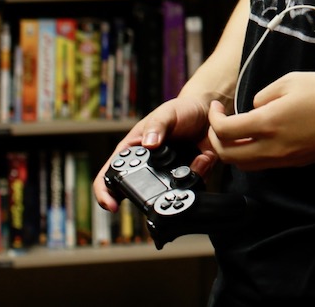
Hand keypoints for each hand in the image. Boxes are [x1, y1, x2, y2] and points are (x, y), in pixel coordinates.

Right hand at [94, 95, 216, 210]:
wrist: (209, 112)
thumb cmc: (181, 110)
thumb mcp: (166, 113)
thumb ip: (157, 125)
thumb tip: (148, 143)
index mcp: (133, 150)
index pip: (110, 174)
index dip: (105, 192)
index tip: (112, 205)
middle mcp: (148, 166)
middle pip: (138, 191)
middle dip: (152, 193)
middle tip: (170, 183)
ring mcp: (167, 173)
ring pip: (169, 191)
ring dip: (183, 181)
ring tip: (196, 160)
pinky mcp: (187, 175)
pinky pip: (192, 184)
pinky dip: (200, 173)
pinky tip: (204, 157)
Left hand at [205, 71, 314, 170]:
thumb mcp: (293, 81)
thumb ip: (265, 95)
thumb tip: (253, 108)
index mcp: (268, 123)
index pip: (224, 131)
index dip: (213, 120)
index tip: (217, 108)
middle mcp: (272, 147)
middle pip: (228, 155)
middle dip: (215, 139)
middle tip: (219, 122)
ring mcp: (283, 159)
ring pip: (243, 165)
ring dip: (232, 150)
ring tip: (236, 131)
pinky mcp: (293, 164)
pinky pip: (262, 164)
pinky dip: (250, 154)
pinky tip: (258, 137)